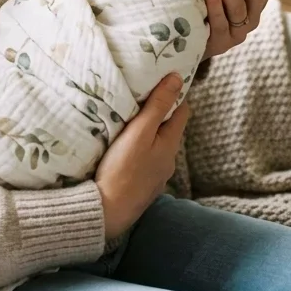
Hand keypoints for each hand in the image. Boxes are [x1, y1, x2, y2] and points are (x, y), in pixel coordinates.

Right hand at [95, 73, 189, 240]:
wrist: (107, 211)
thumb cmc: (122, 168)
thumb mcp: (140, 131)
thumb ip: (158, 105)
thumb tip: (178, 78)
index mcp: (170, 143)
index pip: (182, 110)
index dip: (173, 94)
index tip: (158, 81)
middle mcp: (168, 160)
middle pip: (169, 127)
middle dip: (158, 111)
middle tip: (138, 96)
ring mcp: (156, 175)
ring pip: (156, 144)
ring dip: (147, 132)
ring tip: (127, 119)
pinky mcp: (142, 185)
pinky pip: (145, 159)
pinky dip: (139, 149)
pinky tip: (123, 148)